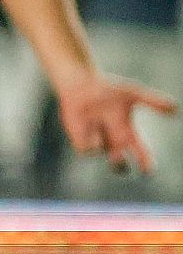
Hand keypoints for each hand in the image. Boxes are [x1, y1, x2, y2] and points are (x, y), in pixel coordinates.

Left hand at [58, 75, 177, 173]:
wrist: (82, 84)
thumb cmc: (109, 88)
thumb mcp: (134, 94)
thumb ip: (153, 102)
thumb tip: (176, 108)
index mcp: (127, 133)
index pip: (140, 153)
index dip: (145, 162)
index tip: (148, 169)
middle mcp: (112, 140)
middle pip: (119, 164)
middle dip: (121, 166)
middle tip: (122, 159)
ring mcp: (97, 140)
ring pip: (103, 152)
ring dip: (104, 142)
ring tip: (100, 121)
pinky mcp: (80, 139)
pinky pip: (87, 150)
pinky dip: (91, 141)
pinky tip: (90, 124)